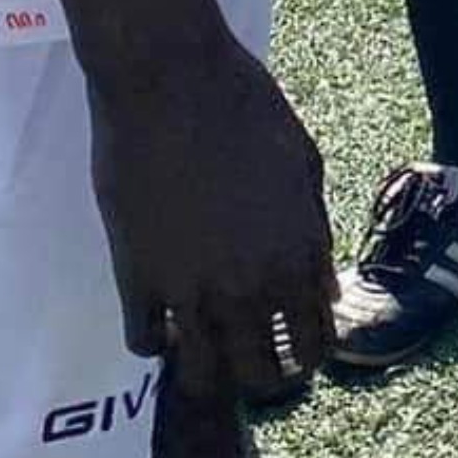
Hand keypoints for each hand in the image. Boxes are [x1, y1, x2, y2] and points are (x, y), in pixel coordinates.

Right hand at [88, 33, 332, 404]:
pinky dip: (154, 340)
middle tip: (253, 357)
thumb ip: (312, 228)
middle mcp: (252, 285)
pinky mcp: (137, 280)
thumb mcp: (304, 161)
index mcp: (299, 253)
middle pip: (263, 376)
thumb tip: (321, 284)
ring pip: (204, 378)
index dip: (309, 351)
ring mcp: (192, 290)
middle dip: (263, 375)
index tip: (296, 347)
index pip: (316, 340)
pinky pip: (144, 344)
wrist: (172, 79)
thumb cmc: (246, 104)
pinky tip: (160, 316)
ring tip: (204, 348)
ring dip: (207, 371)